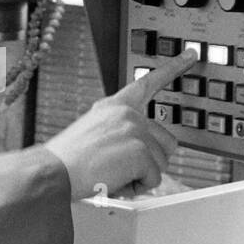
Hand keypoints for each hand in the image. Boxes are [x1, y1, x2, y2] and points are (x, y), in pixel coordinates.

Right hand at [43, 49, 198, 199]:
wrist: (52, 172)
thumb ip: (121, 133)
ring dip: (141, 176)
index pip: (148, 83)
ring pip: (161, 163)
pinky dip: (136, 187)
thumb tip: (145, 151)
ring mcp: (135, 130)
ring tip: (111, 173)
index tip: (191, 55)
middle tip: (120, 167)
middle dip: (151, 161)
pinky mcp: (140, 151)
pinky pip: (153, 179)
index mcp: (114, 106)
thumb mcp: (94, 134)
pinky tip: (114, 180)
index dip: (173, 68)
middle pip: (166, 142)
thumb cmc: (68, 161)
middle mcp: (127, 113)